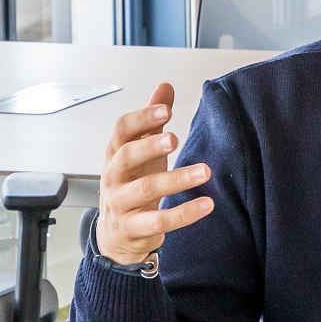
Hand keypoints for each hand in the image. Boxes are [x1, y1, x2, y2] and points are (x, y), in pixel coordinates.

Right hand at [95, 83, 213, 267]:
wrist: (116, 234)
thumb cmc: (130, 185)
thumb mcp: (139, 152)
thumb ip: (151, 121)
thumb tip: (165, 88)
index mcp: (115, 154)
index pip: (121, 131)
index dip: (142, 119)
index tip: (166, 110)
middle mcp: (114, 177)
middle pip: (127, 157)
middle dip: (150, 146)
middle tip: (175, 139)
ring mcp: (121, 204)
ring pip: (145, 189)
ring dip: (176, 179)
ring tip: (205, 171)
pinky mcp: (135, 228)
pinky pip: (160, 221)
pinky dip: (184, 213)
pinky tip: (206, 203)